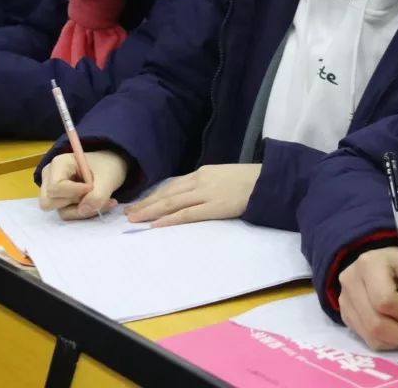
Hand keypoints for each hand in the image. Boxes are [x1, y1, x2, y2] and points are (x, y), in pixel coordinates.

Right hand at [39, 150, 126, 219]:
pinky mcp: (60, 202)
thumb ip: (98, 195)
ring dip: (84, 210)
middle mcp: (50, 178)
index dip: (74, 192)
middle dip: (78, 203)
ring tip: (104, 200)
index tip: (92, 187)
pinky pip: (69, 214)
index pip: (55, 187)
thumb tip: (83, 210)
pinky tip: (100, 203)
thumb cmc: (106, 166)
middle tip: (98, 195)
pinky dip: (85, 212)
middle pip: (52, 202)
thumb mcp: (108, 177)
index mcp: (59, 164)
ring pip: (61, 212)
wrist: (110, 168)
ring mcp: (53, 192)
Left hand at [125, 163, 260, 227]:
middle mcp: (200, 181)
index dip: (153, 195)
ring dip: (151, 211)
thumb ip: (208, 184)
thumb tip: (193, 195)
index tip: (139, 203)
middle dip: (146, 204)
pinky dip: (170, 219)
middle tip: (128, 213)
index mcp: (203, 173)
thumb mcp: (225, 176)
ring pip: (172, 203)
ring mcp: (207, 193)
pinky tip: (156, 225)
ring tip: (135, 219)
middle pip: (167, 194)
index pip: (172, 185)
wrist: (270, 180)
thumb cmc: (251, 180)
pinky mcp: (215, 207)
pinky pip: (187, 214)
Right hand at [339, 247, 397, 350]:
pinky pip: (366, 338)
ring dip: (395, 341)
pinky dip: (385, 341)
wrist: (386, 264)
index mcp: (371, 264)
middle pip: (375, 323)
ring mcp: (343, 298)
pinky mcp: (344, 314)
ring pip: (370, 335)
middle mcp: (350, 280)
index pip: (385, 300)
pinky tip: (395, 329)